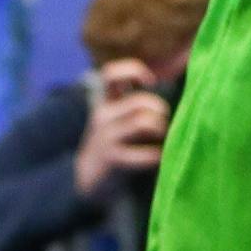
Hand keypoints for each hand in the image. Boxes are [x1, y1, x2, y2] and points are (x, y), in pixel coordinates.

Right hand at [74, 60, 169, 197]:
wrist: (87, 179)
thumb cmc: (112, 143)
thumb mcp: (115, 117)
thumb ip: (130, 101)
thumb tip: (161, 83)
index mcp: (105, 103)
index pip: (110, 74)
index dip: (133, 71)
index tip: (148, 81)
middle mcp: (103, 117)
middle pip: (139, 101)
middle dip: (159, 109)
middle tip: (163, 121)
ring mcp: (105, 137)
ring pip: (142, 122)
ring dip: (159, 128)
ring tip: (162, 137)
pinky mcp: (111, 158)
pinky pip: (142, 153)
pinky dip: (155, 154)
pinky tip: (158, 157)